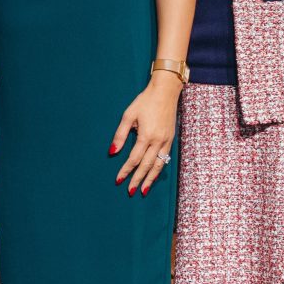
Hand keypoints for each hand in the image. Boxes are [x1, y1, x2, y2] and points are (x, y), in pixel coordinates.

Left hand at [113, 76, 180, 194]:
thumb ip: (120, 135)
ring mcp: (166, 141)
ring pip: (158, 165)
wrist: (166, 92)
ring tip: (143, 190)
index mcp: (146, 135)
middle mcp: (158, 141)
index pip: (134, 158)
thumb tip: (112, 152)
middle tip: (130, 191)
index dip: (126, 170)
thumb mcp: (128, 115)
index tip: (119, 180)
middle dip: (137, 179)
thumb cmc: (145, 102)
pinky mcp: (171, 139)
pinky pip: (165, 158)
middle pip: (147, 165)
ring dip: (150, 179)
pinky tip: (153, 175)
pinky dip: (158, 169)